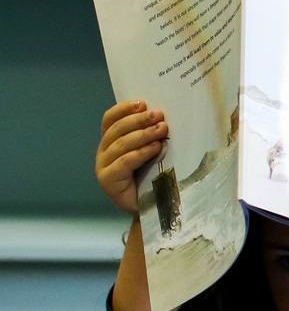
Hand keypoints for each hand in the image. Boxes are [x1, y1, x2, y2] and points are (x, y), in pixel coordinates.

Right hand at [96, 100, 166, 215]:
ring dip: (143, 134)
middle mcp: (103, 152)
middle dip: (139, 120)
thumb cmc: (153, 176)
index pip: (110, 120)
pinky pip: (124, 162)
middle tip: (159, 115)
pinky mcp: (108, 180)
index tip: (143, 103)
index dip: (123, 109)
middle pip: (117, 130)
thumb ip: (151, 135)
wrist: (152, 207)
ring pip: (121, 144)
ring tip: (162, 129)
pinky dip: (141, 152)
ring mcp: (103, 166)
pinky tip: (156, 147)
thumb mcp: (152, 151)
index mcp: (110, 141)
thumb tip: (164, 116)